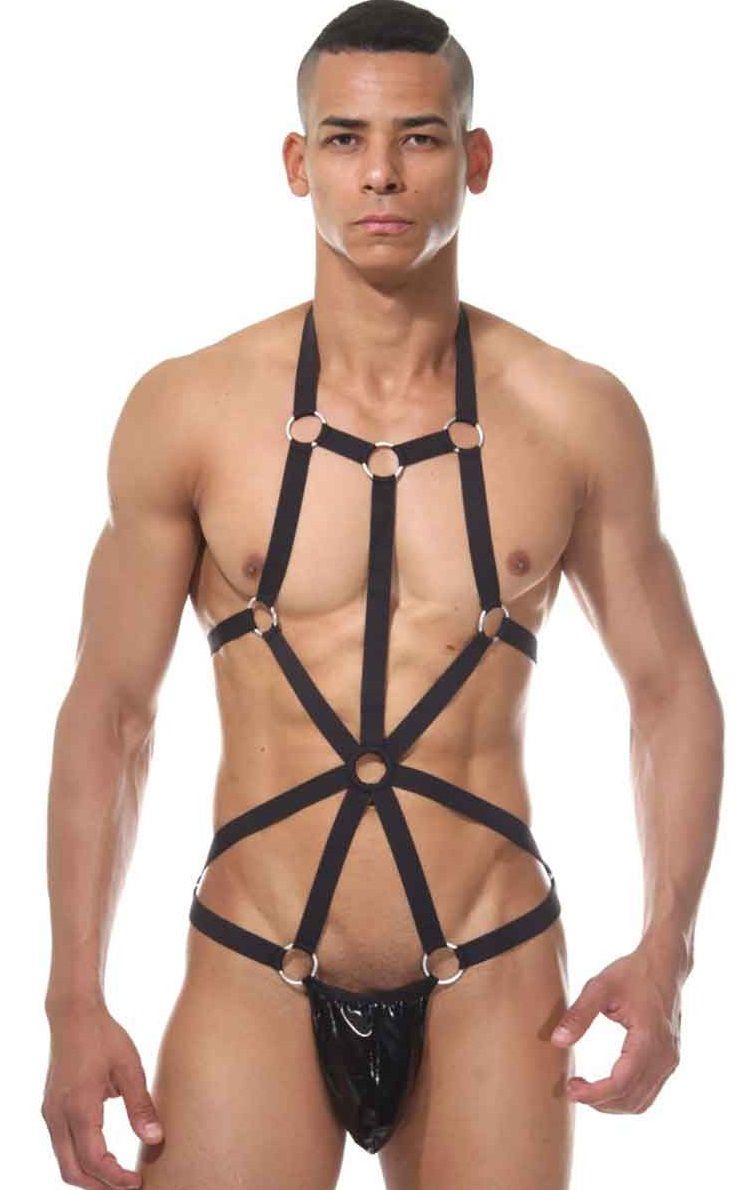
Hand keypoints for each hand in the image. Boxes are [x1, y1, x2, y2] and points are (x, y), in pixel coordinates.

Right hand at [41, 1000, 162, 1187]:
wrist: (73, 1014)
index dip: (117, 1179)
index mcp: (79, 1107)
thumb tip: (156, 1139)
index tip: (138, 1182)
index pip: (95, 1161)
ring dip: (88, 1176)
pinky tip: (102, 1158)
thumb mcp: (130, 1067)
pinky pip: (61, 1147)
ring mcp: (50, 1113)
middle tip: (128, 1188)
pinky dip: (79, 1160)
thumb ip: (141, 1106)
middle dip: (100, 1187)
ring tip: (117, 1179)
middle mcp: (58, 1116)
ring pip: (64, 1162)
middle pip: (73, 1172)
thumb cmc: (104, 1036)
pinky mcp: (50, 1109)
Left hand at [550, 944, 681, 1112]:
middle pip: (632, 1098)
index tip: (570, 1089)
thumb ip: (579, 1015)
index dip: (595, 1094)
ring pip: (642, 1101)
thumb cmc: (632, 973)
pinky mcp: (668, 1060)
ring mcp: (670, 1060)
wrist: (664, 965)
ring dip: (613, 1104)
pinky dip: (626, 1097)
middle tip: (572, 1089)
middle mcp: (664, 1056)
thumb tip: (556, 1042)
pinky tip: (606, 1087)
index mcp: (648, 1039)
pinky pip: (649, 1091)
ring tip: (585, 1091)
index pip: (622, 1082)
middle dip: (600, 1102)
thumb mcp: (600, 987)